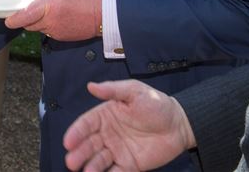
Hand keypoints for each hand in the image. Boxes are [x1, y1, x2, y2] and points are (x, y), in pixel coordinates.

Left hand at [5, 0, 100, 40]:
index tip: (8, 20)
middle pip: (28, 23)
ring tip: (53, 11)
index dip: (13, 20)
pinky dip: (50, 25)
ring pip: (38, 28)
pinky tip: (61, 17)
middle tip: (35, 8)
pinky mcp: (61, 38)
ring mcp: (55, 31)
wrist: (102, 14)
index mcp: (48, 6)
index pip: (24, 16)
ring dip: (39, 21)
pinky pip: (48, 31)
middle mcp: (49, 21)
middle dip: (28, 17)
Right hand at [63, 80, 195, 170]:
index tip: (68, 141)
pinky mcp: (130, 165)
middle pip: (88, 144)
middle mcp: (107, 134)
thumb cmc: (156, 104)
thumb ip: (113, 90)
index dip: (76, 132)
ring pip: (99, 160)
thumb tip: (91, 86)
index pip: (86, 124)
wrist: (180, 124)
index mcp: (105, 115)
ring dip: (90, 165)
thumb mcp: (134, 91)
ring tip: (86, 171)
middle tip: (71, 161)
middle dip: (79, 153)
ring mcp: (117, 150)